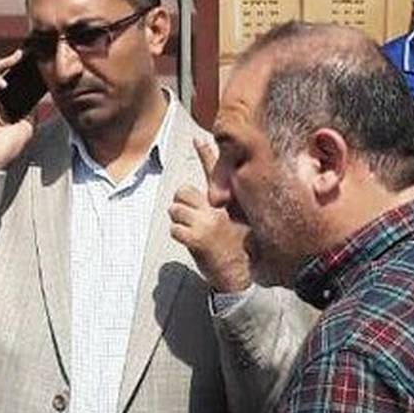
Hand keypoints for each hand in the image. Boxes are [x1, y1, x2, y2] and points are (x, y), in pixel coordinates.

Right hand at [0, 51, 38, 170]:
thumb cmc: (6, 149)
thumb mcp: (27, 127)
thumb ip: (31, 111)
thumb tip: (37, 98)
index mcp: (1, 109)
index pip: (8, 86)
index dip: (17, 74)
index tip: (29, 64)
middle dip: (9, 63)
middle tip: (21, 55)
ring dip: (1, 64)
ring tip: (15, 58)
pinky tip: (3, 82)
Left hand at [169, 140, 251, 292]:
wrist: (238, 274)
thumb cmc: (237, 248)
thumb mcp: (237, 221)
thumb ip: (225, 205)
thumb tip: (212, 196)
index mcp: (228, 202)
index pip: (215, 173)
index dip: (206, 153)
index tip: (197, 138)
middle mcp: (218, 209)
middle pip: (183, 192)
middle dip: (181, 205)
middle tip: (190, 218)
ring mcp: (207, 223)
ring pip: (175, 209)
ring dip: (179, 221)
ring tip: (192, 231)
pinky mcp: (198, 239)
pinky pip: (175, 228)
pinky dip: (179, 235)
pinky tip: (191, 242)